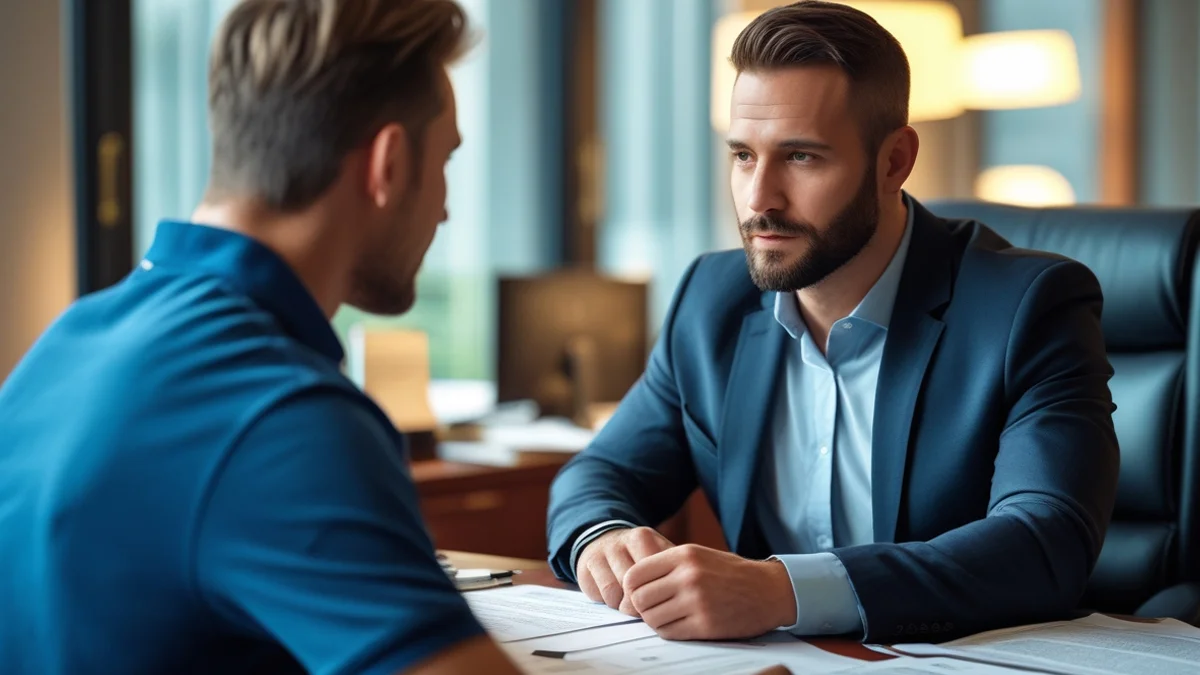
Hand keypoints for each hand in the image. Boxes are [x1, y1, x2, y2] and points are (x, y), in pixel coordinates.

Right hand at [576, 527, 673, 614]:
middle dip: (641, 603)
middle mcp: (620, 542)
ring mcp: (601, 553)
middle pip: (634, 586)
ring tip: (630, 604)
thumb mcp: (657, 553)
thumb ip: (673, 569)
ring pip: (615, 593)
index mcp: (643, 537)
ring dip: (623, 605)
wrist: (603, 539)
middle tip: (647, 609)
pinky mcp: (586, 565)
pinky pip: (600, 594)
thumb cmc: (638, 555)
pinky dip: (608, 602)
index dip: (661, 591)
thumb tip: (687, 595)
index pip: (655, 573)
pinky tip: (615, 598)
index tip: (665, 600)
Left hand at [622, 544, 795, 640]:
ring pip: (651, 618)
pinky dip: (669, 631)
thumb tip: (633, 582)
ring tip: (669, 616)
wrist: (769, 590)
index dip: (631, 588)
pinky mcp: (705, 624)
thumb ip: (668, 564)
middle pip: (639, 598)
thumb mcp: (698, 555)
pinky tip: (681, 624)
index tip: (638, 594)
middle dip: (641, 607)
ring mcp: (696, 601)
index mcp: (684, 555)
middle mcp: (688, 576)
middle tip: (652, 608)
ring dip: (655, 621)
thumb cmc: (731, 573)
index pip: (635, 574)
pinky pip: (669, 633)